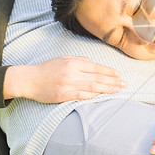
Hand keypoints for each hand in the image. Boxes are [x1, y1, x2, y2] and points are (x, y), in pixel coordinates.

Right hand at [4, 56, 124, 102]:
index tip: (119, 74)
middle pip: (97, 77)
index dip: (109, 71)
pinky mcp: (63, 95)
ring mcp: (68, 84)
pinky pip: (82, 95)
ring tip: (118, 90)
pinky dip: (93, 95)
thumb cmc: (47, 69)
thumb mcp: (63, 59)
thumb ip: (79, 60)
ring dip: (107, 89)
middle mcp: (72, 73)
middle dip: (113, 81)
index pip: (96, 67)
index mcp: (73, 63)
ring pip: (92, 86)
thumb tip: (93, 63)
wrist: (29, 80)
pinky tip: (102, 96)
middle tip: (125, 84)